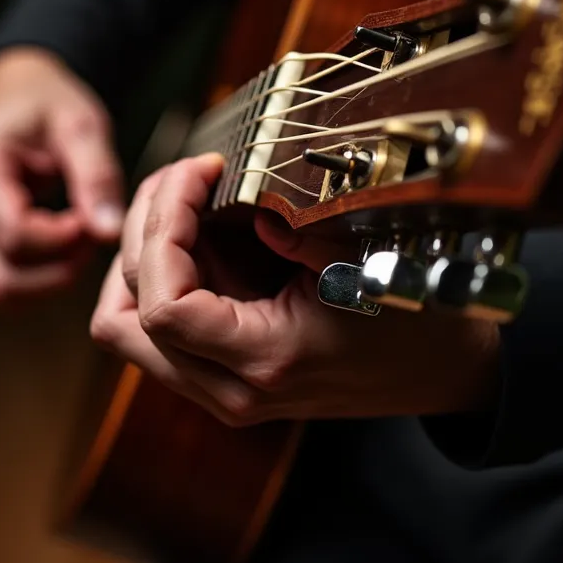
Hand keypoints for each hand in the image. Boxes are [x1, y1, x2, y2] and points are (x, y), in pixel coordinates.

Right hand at [0, 46, 123, 307]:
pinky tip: (61, 248)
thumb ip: (97, 176)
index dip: (63, 241)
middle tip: (92, 236)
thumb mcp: (81, 124)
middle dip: (57, 270)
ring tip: (78, 242)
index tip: (92, 217)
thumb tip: (109, 233)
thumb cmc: (48, 103)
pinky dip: (36, 281)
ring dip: (48, 282)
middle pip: (1, 276)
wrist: (16, 91)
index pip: (14, 235)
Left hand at [90, 155, 501, 426]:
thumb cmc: (415, 322)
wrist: (442, 375)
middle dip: (137, 234)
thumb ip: (297, 231)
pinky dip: (153, 276)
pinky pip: (152, 329)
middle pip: (120, 321)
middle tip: (182, 178)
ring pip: (123, 328)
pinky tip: (193, 232)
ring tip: (179, 202)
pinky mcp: (215, 377)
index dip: (162, 229)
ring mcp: (215, 390)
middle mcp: (226, 390)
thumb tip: (236, 196)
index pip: (161, 308)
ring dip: (137, 257)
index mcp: (263, 362)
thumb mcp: (364, 263)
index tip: (198, 172)